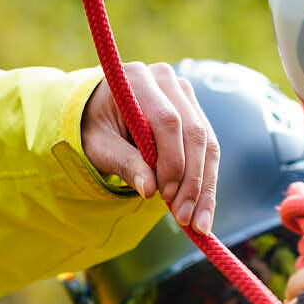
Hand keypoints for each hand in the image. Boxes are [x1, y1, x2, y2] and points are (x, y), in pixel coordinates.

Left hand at [82, 61, 218, 233]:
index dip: (172, 162)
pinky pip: (208, 150)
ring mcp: (185, 94)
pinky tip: (203, 210)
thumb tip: (149, 190)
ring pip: (207, 144)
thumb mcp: (99, 147)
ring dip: (205, 187)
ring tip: (199, 223)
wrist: (100, 110)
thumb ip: (123, 163)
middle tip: (185, 218)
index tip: (165, 197)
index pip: (167, 121)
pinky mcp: (195, 112)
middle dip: (192, 181)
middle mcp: (167, 80)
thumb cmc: (95, 128)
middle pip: (193, 133)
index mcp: (138, 80)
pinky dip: (206, 182)